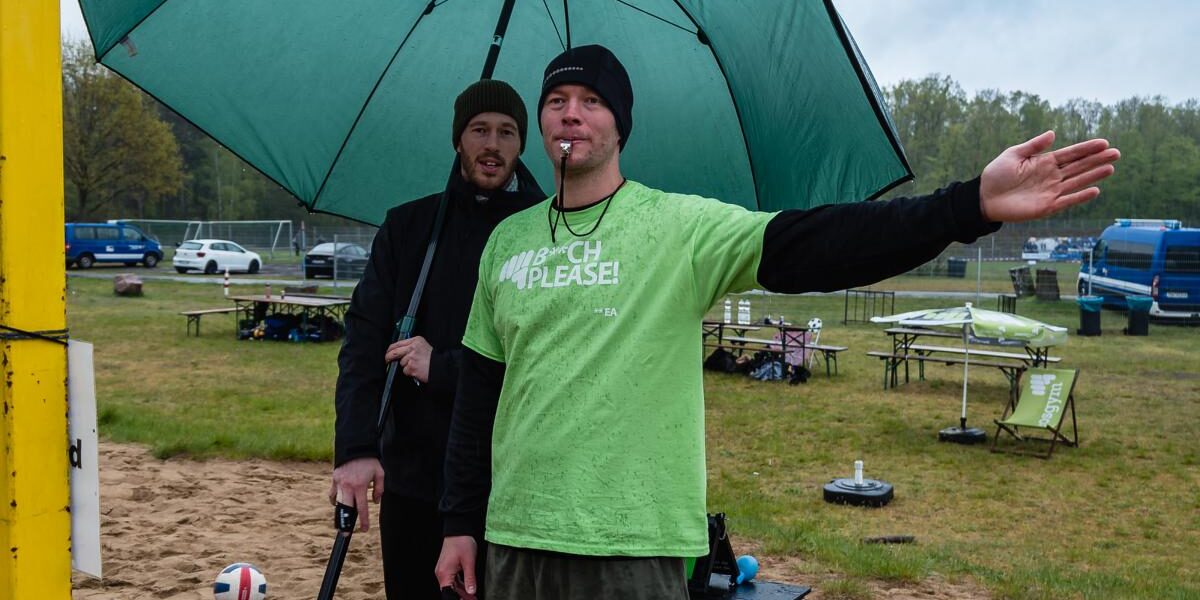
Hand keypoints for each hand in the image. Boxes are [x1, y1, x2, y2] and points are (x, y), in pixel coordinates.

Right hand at [328, 457, 383, 531]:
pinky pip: (332, 494)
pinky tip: (337, 505)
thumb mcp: (379, 473)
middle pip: (345, 510)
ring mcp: (339, 484)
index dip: (364, 520)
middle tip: (345, 534)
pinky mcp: (334, 479)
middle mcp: (348, 487)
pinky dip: (334, 501)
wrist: (355, 446)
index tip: (365, 529)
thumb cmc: (369, 460)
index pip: (362, 508)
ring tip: (339, 525)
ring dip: (339, 515)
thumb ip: (379, 489)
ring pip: (338, 503)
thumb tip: (375, 501)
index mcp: (360, 486)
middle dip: (345, 524)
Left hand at [385, 336, 432, 382]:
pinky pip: (405, 370)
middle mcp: (413, 347)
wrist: (440, 367)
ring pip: (401, 363)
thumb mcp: (423, 346)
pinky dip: (410, 372)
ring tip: (416, 366)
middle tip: (387, 361)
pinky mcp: (411, 367)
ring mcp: (412, 357)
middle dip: (388, 357)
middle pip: (395, 352)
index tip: (388, 352)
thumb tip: (399, 351)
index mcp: (416, 340)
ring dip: (406, 366)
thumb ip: (411, 346)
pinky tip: (417, 370)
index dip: (390, 349)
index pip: (398, 343)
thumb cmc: (432, 358)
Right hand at [435, 536, 478, 599]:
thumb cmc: (462, 542)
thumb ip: (470, 578)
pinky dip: (460, 585)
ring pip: (452, 586)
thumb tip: (471, 592)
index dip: (458, 599)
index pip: (448, 594)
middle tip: (473, 599)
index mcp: (444, 573)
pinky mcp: (447, 568)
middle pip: (450, 591)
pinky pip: (453, 580)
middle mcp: (441, 573)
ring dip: (462, 592)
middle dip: (461, 597)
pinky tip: (468, 589)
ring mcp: (443, 570)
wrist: (458, 529)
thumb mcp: (469, 562)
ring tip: (472, 597)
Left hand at [979, 130, 1119, 222]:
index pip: (1071, 154)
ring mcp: (1051, 191)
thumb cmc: (996, 175)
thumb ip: (1033, 145)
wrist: (984, 197)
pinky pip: (1067, 201)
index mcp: (1045, 162)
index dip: (1087, 149)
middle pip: (1079, 166)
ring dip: (1093, 176)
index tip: (1104, 143)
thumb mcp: (1013, 154)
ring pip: (1077, 182)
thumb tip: (1053, 133)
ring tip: (1110, 168)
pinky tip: (1095, 190)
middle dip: (1097, 160)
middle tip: (1116, 153)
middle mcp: (1052, 176)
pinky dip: (1080, 197)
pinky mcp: (1046, 206)